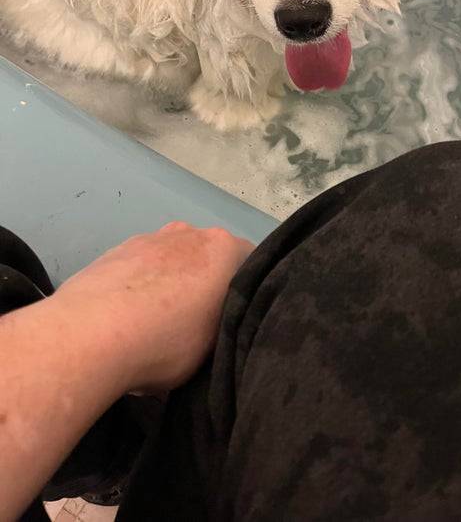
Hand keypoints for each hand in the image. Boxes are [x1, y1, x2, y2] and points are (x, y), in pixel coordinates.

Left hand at [53, 222, 252, 392]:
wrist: (90, 335)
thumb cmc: (166, 341)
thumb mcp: (216, 346)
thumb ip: (225, 324)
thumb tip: (217, 324)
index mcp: (224, 249)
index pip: (251, 263)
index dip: (245, 294)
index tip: (234, 321)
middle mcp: (191, 233)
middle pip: (208, 257)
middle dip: (206, 284)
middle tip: (195, 325)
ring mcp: (150, 238)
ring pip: (172, 259)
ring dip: (170, 282)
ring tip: (153, 324)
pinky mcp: (115, 250)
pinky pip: (140, 267)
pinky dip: (139, 286)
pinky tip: (126, 318)